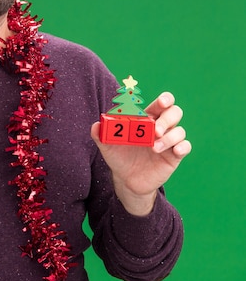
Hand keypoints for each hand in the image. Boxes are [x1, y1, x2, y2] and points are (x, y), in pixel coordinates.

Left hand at [90, 92, 190, 214]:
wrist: (126, 180)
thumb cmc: (118, 157)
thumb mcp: (107, 146)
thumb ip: (100, 134)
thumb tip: (96, 125)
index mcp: (146, 119)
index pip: (160, 104)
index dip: (165, 99)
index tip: (162, 102)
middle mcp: (160, 127)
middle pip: (174, 113)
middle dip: (167, 118)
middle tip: (155, 130)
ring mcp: (168, 141)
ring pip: (179, 131)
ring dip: (169, 137)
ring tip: (154, 147)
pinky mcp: (174, 156)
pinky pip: (185, 147)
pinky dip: (182, 146)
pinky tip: (175, 151)